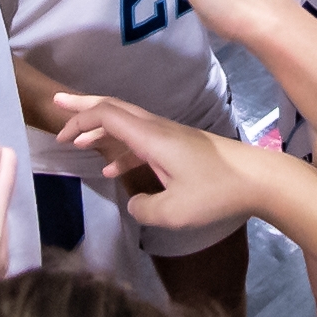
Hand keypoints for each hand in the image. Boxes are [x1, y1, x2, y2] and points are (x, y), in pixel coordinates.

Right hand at [55, 93, 270, 240]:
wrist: (260, 179)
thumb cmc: (217, 192)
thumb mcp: (174, 212)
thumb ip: (144, 209)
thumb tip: (134, 203)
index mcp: (151, 137)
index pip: (107, 115)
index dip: (80, 120)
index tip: (60, 136)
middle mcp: (158, 129)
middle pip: (114, 108)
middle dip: (83, 107)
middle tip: (56, 104)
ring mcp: (170, 137)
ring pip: (127, 124)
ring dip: (100, 129)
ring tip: (75, 141)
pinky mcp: (180, 148)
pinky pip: (140, 141)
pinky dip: (120, 148)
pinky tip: (111, 168)